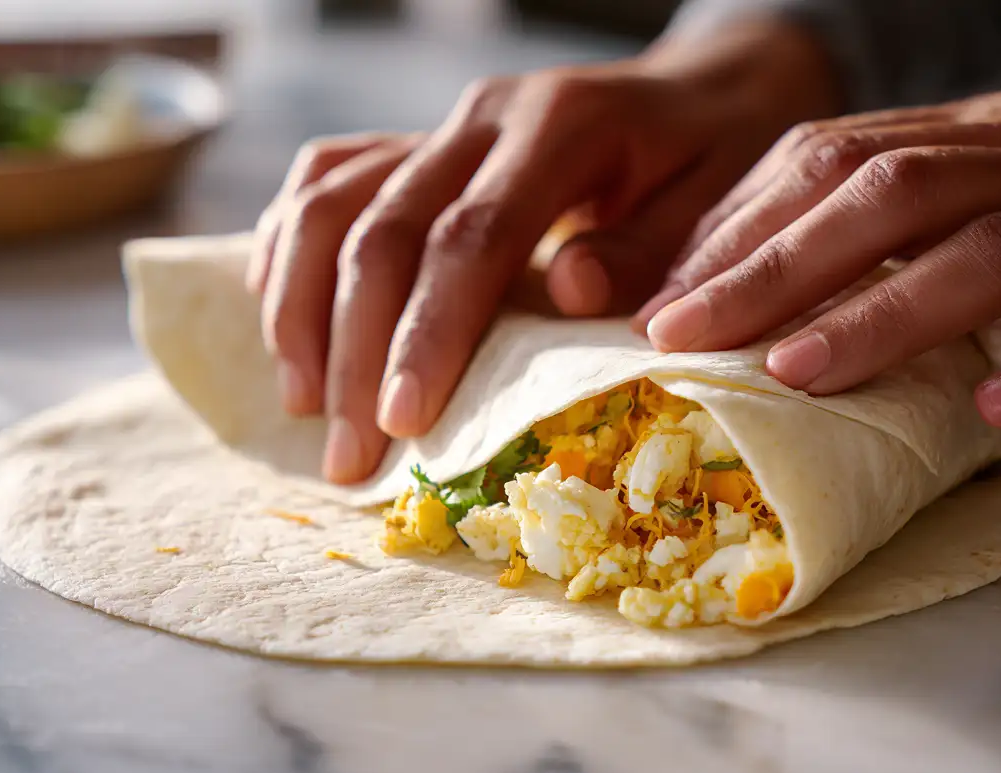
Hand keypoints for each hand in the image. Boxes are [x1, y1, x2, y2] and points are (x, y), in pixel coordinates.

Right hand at [251, 19, 841, 482]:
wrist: (700, 87)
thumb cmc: (712, 156)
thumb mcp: (716, 199)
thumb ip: (648, 249)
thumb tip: (568, 296)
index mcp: (559, 127)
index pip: (471, 236)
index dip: (428, 331)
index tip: (403, 421)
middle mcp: (480, 118)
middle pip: (382, 231)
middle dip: (353, 352)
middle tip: (349, 457)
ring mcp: (438, 128)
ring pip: (328, 206)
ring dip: (301, 310)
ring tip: (303, 406)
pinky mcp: (413, 145)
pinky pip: (321, 184)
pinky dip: (288, 255)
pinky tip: (284, 325)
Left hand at [638, 88, 1000, 426]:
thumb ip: (912, 212)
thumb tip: (773, 274)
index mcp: (990, 131)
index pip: (840, 155)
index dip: (745, 223)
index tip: (666, 294)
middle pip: (896, 192)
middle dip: (777, 266)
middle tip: (687, 336)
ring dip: (888, 310)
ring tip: (797, 373)